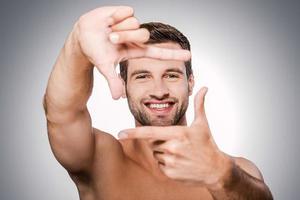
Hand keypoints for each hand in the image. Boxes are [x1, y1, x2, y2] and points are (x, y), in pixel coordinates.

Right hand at [73, 6, 190, 98]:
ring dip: (118, 28)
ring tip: (108, 31)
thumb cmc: (96, 51)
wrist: (83, 35)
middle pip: (144, 34)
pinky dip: (115, 17)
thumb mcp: (105, 67)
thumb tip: (117, 98)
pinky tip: (109, 20)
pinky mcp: (125, 12)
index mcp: (136, 50)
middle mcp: (136, 37)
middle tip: (111, 39)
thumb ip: (113, 81)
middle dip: (126, 36)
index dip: (173, 54)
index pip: (158, 52)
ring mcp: (132, 24)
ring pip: (135, 23)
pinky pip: (127, 12)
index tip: (189, 56)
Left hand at [118, 87, 231, 187]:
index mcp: (178, 134)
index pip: (150, 132)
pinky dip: (166, 163)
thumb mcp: (202, 124)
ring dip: (163, 153)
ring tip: (180, 153)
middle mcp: (172, 148)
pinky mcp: (170, 173)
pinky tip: (179, 163)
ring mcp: (171, 162)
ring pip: (156, 154)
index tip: (121, 134)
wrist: (215, 169)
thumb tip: (204, 88)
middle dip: (160, 141)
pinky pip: (160, 165)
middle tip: (177, 143)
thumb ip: (199, 105)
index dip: (134, 133)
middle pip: (153, 142)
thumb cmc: (207, 145)